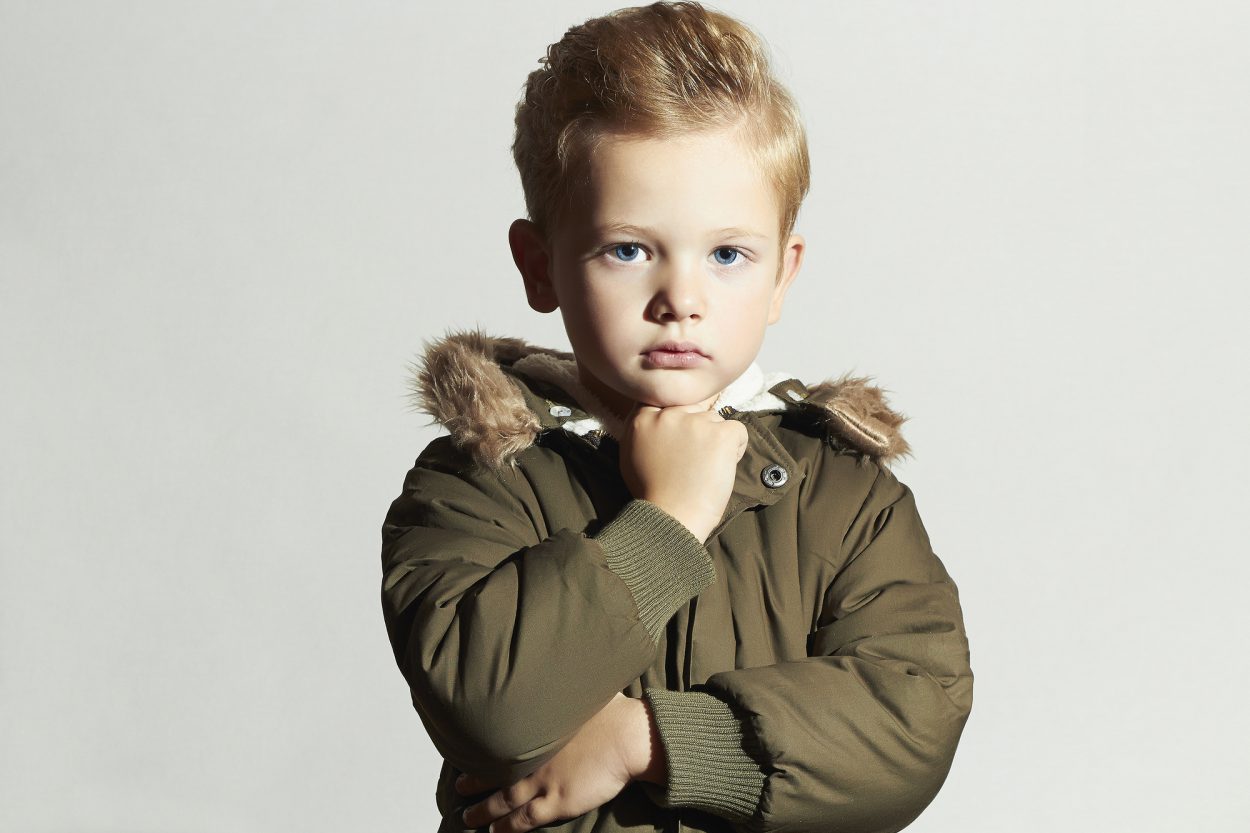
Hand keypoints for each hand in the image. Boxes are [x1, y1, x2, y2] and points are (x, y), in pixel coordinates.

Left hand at [456, 693, 665, 832]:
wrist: (626, 737)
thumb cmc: (608, 711)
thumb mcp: (578, 689)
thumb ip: (561, 689)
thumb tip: (556, 671)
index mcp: (534, 733)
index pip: (497, 744)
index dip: (480, 753)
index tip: (466, 753)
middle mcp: (532, 759)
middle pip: (494, 775)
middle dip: (473, 784)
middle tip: (457, 789)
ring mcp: (542, 783)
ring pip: (503, 802)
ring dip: (483, 811)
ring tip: (468, 818)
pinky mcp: (557, 803)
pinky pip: (525, 820)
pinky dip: (507, 827)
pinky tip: (496, 832)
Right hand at [619, 403, 747, 541]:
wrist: (671, 519)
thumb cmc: (652, 494)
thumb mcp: (632, 455)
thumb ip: (644, 429)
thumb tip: (661, 414)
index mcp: (643, 418)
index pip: (668, 399)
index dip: (680, 418)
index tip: (681, 438)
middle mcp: (668, 414)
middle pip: (694, 408)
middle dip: (697, 430)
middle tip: (692, 461)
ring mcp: (696, 422)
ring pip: (716, 420)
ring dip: (716, 441)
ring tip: (704, 469)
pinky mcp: (721, 434)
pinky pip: (738, 432)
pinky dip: (736, 449)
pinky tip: (720, 469)